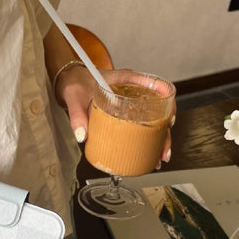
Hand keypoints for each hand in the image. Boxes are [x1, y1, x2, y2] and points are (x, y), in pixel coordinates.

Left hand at [56, 66, 173, 166]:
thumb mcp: (74, 97)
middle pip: (157, 108)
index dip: (165, 98)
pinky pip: (140, 125)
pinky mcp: (125, 114)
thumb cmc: (75, 83)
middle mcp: (132, 91)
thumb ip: (77, 115)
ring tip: (159, 158)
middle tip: (163, 150)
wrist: (69, 83)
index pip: (151, 83)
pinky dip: (146, 140)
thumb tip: (82, 136)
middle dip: (164, 130)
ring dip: (158, 138)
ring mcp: (130, 103)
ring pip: (152, 119)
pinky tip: (148, 154)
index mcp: (124, 80)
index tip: (169, 114)